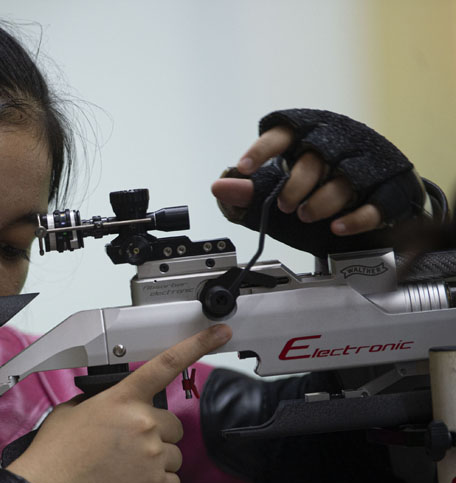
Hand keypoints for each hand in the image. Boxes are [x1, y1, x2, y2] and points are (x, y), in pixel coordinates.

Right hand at [6, 323, 231, 482]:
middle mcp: (143, 422)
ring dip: (155, 460)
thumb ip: (101, 401)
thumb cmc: (56, 454)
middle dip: (155, 434)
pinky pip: (173, 482)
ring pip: (173, 454)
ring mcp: (153, 454)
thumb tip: (111, 405)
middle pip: (172, 424)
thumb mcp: (73, 410)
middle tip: (127, 447)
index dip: (197, 345)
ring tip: (123, 468)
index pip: (166, 364)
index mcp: (122, 399)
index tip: (219, 333)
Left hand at [211, 126, 381, 235]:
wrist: (371, 202)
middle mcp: (338, 144)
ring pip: (344, 180)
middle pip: (315, 157)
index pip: (283, 132)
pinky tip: (338, 227)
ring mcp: (366, 166)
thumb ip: (246, 192)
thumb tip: (218, 187)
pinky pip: (374, 204)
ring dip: (322, 201)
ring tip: (306, 216)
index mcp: (307, 136)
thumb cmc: (318, 189)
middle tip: (282, 205)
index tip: (244, 168)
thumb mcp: (276, 191)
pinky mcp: (387, 190)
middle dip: (295, 184)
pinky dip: (355, 218)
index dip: (262, 149)